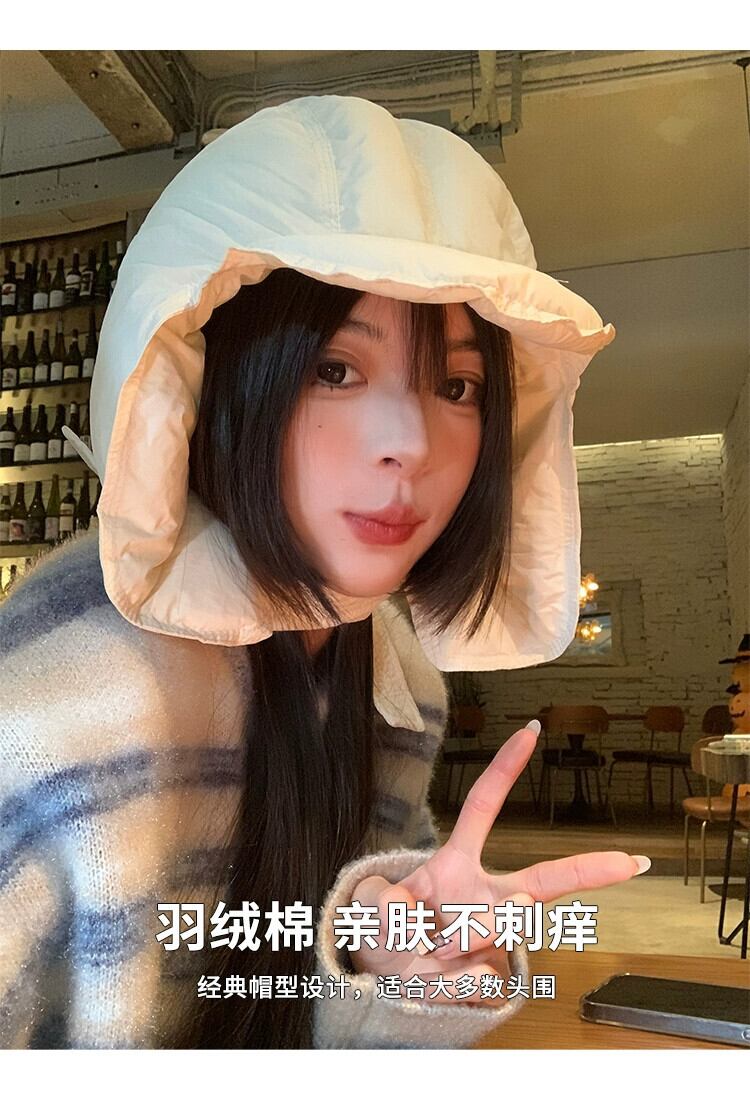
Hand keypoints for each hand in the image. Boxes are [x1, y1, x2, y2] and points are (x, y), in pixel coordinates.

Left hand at [349, 724, 648, 1006]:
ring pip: (499, 928)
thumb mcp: (369, 907)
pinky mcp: (490, 979)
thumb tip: (408, 912)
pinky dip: (445, 980)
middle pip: (544, 879)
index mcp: (456, 863)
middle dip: (588, 870)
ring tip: (431, 951)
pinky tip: (436, 978)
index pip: (483, 806)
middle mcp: (485, 896)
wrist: (386, 985)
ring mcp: (494, 940)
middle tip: (629, 862)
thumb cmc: (387, 932)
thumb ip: (381, 902)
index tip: (532, 730)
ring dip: (459, 938)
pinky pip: (476, 977)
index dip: (505, 768)